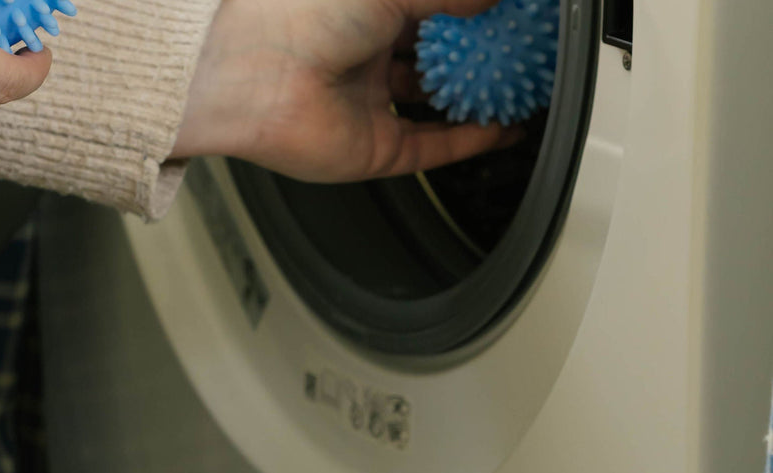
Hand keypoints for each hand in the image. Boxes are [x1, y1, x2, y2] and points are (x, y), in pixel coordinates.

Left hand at [173, 0, 512, 179]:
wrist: (258, 72)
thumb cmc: (305, 14)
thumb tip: (495, 0)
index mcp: (368, 11)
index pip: (435, 11)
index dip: (475, 12)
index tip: (514, 15)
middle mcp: (368, 58)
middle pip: (437, 59)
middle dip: (481, 55)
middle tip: (524, 50)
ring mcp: (370, 105)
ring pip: (436, 105)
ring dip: (479, 98)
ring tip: (522, 89)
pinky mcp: (373, 149)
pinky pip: (431, 146)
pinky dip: (469, 140)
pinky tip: (503, 129)